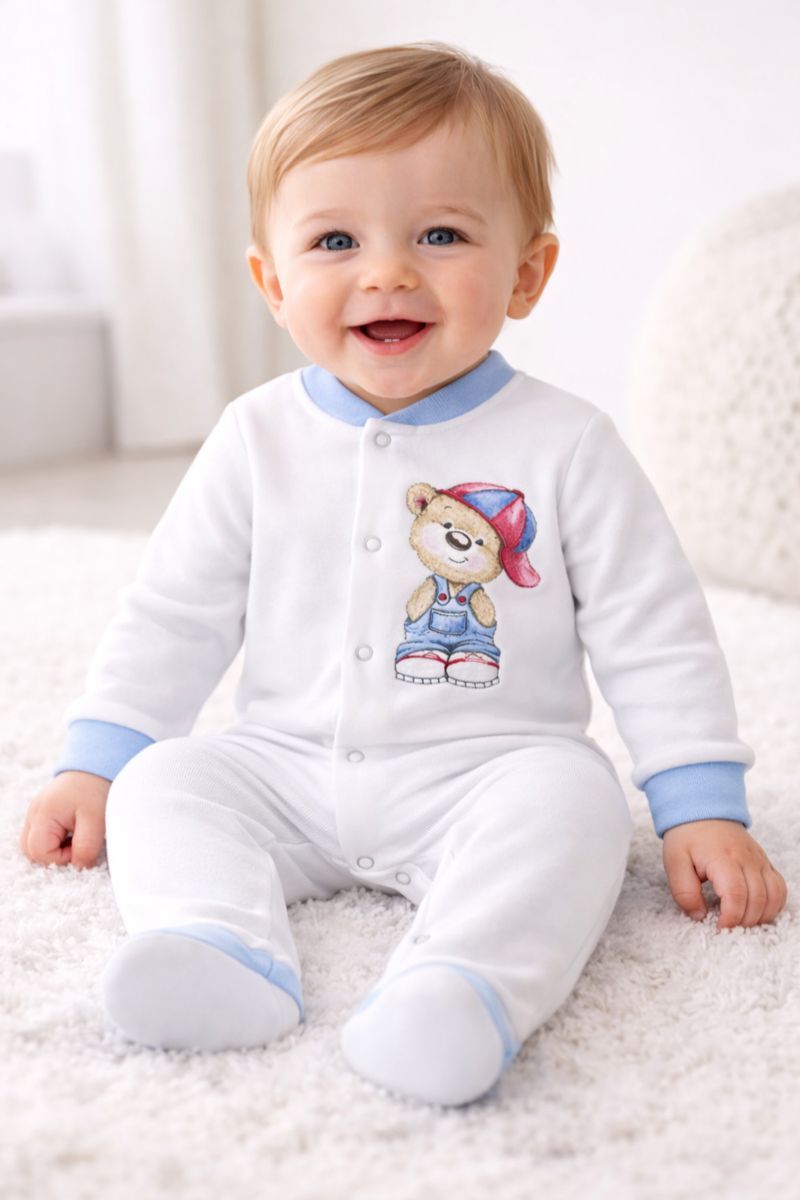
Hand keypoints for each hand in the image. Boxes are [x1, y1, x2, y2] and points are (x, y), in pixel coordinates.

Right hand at [20, 770, 110, 869]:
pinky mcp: (43, 812)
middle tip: (78, 842)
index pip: (39, 852)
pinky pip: (41, 835)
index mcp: (43, 814)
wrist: (99, 764)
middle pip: (31, 851)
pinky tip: (74, 830)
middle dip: (54, 855)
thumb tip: (78, 867)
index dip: (61, 858)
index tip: (81, 845)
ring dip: (55, 848)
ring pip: (35, 844)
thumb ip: (86, 847)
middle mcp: (33, 813)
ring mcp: (36, 812)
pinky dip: (56, 839)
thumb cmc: (97, 790)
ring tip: (77, 835)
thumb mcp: (96, 820)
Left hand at [662, 819, 787, 928]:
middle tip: (727, 926)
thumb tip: (698, 916)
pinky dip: (773, 905)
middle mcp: (746, 859)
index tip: (719, 927)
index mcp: (721, 858)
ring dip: (760, 916)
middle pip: (757, 899)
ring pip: (774, 896)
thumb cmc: (687, 837)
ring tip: (740, 921)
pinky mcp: (765, 862)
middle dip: (743, 921)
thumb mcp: (674, 862)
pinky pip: (779, 888)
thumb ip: (684, 891)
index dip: (731, 917)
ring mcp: (759, 860)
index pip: (736, 894)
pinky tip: (757, 912)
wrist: (703, 810)